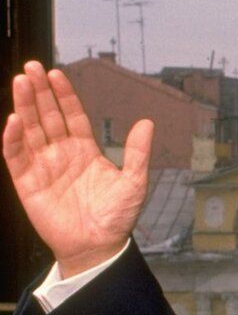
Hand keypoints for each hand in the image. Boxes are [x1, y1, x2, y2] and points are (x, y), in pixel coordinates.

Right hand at [2, 60, 152, 276]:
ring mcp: (43, 166)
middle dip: (39, 92)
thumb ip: (138, 153)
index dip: (63, 95)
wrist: (98, 246)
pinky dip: (14, 138)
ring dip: (24, 106)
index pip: (71, 116)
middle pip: (47, 116)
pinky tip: (14, 120)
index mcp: (85, 150)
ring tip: (20, 82)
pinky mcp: (28, 183)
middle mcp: (62, 154)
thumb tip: (146, 123)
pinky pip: (16, 156)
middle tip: (31, 67)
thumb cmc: (117, 218)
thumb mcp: (134, 183)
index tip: (56, 74)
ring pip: (30, 130)